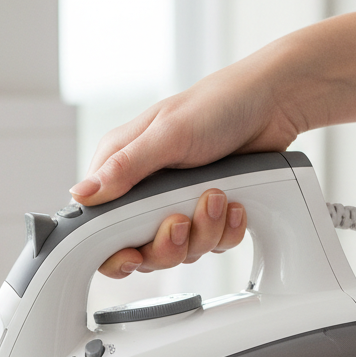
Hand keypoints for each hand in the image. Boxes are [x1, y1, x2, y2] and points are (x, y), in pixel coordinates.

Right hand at [70, 35, 295, 278]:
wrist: (275, 102)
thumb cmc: (219, 104)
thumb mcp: (166, 134)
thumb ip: (124, 169)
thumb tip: (81, 195)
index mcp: (121, 171)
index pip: (99, 228)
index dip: (113, 252)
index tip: (133, 254)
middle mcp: (144, 193)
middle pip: (140, 252)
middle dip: (167, 245)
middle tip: (182, 221)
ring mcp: (176, 207)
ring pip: (178, 253)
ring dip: (203, 232)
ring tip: (217, 197)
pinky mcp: (206, 216)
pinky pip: (211, 246)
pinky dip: (226, 231)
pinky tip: (234, 204)